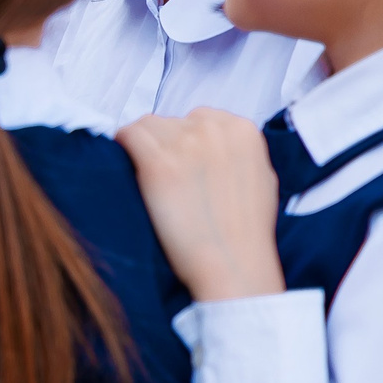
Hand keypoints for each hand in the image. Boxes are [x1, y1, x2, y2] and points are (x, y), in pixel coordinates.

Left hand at [118, 109, 286, 302]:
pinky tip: (125, 165)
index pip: (199, 118)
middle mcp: (213, 129)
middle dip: (165, 145)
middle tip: (164, 178)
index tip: (180, 162)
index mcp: (243, 129)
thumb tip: (215, 144)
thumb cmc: (247, 232)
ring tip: (146, 177)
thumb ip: (238, 152)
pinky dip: (122, 147)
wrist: (234, 264)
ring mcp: (185, 144)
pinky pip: (128, 135)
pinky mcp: (158, 163)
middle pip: (171, 122)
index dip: (185, 141)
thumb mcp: (261, 178)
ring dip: (143, 147)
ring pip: (147, 126)